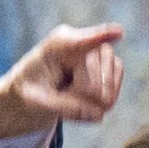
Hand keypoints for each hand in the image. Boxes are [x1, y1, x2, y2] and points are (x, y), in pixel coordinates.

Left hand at [0, 22, 125, 144]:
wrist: (33, 86)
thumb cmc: (30, 88)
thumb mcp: (35, 101)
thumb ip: (63, 108)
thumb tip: (98, 115)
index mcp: (57, 45)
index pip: (81, 42)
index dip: (102, 35)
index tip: (118, 32)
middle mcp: (82, 41)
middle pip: (94, 81)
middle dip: (81, 98)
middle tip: (61, 97)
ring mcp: (98, 51)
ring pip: (108, 84)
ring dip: (93, 100)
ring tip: (71, 97)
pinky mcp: (109, 63)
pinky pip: (115, 86)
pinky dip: (103, 99)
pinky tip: (85, 99)